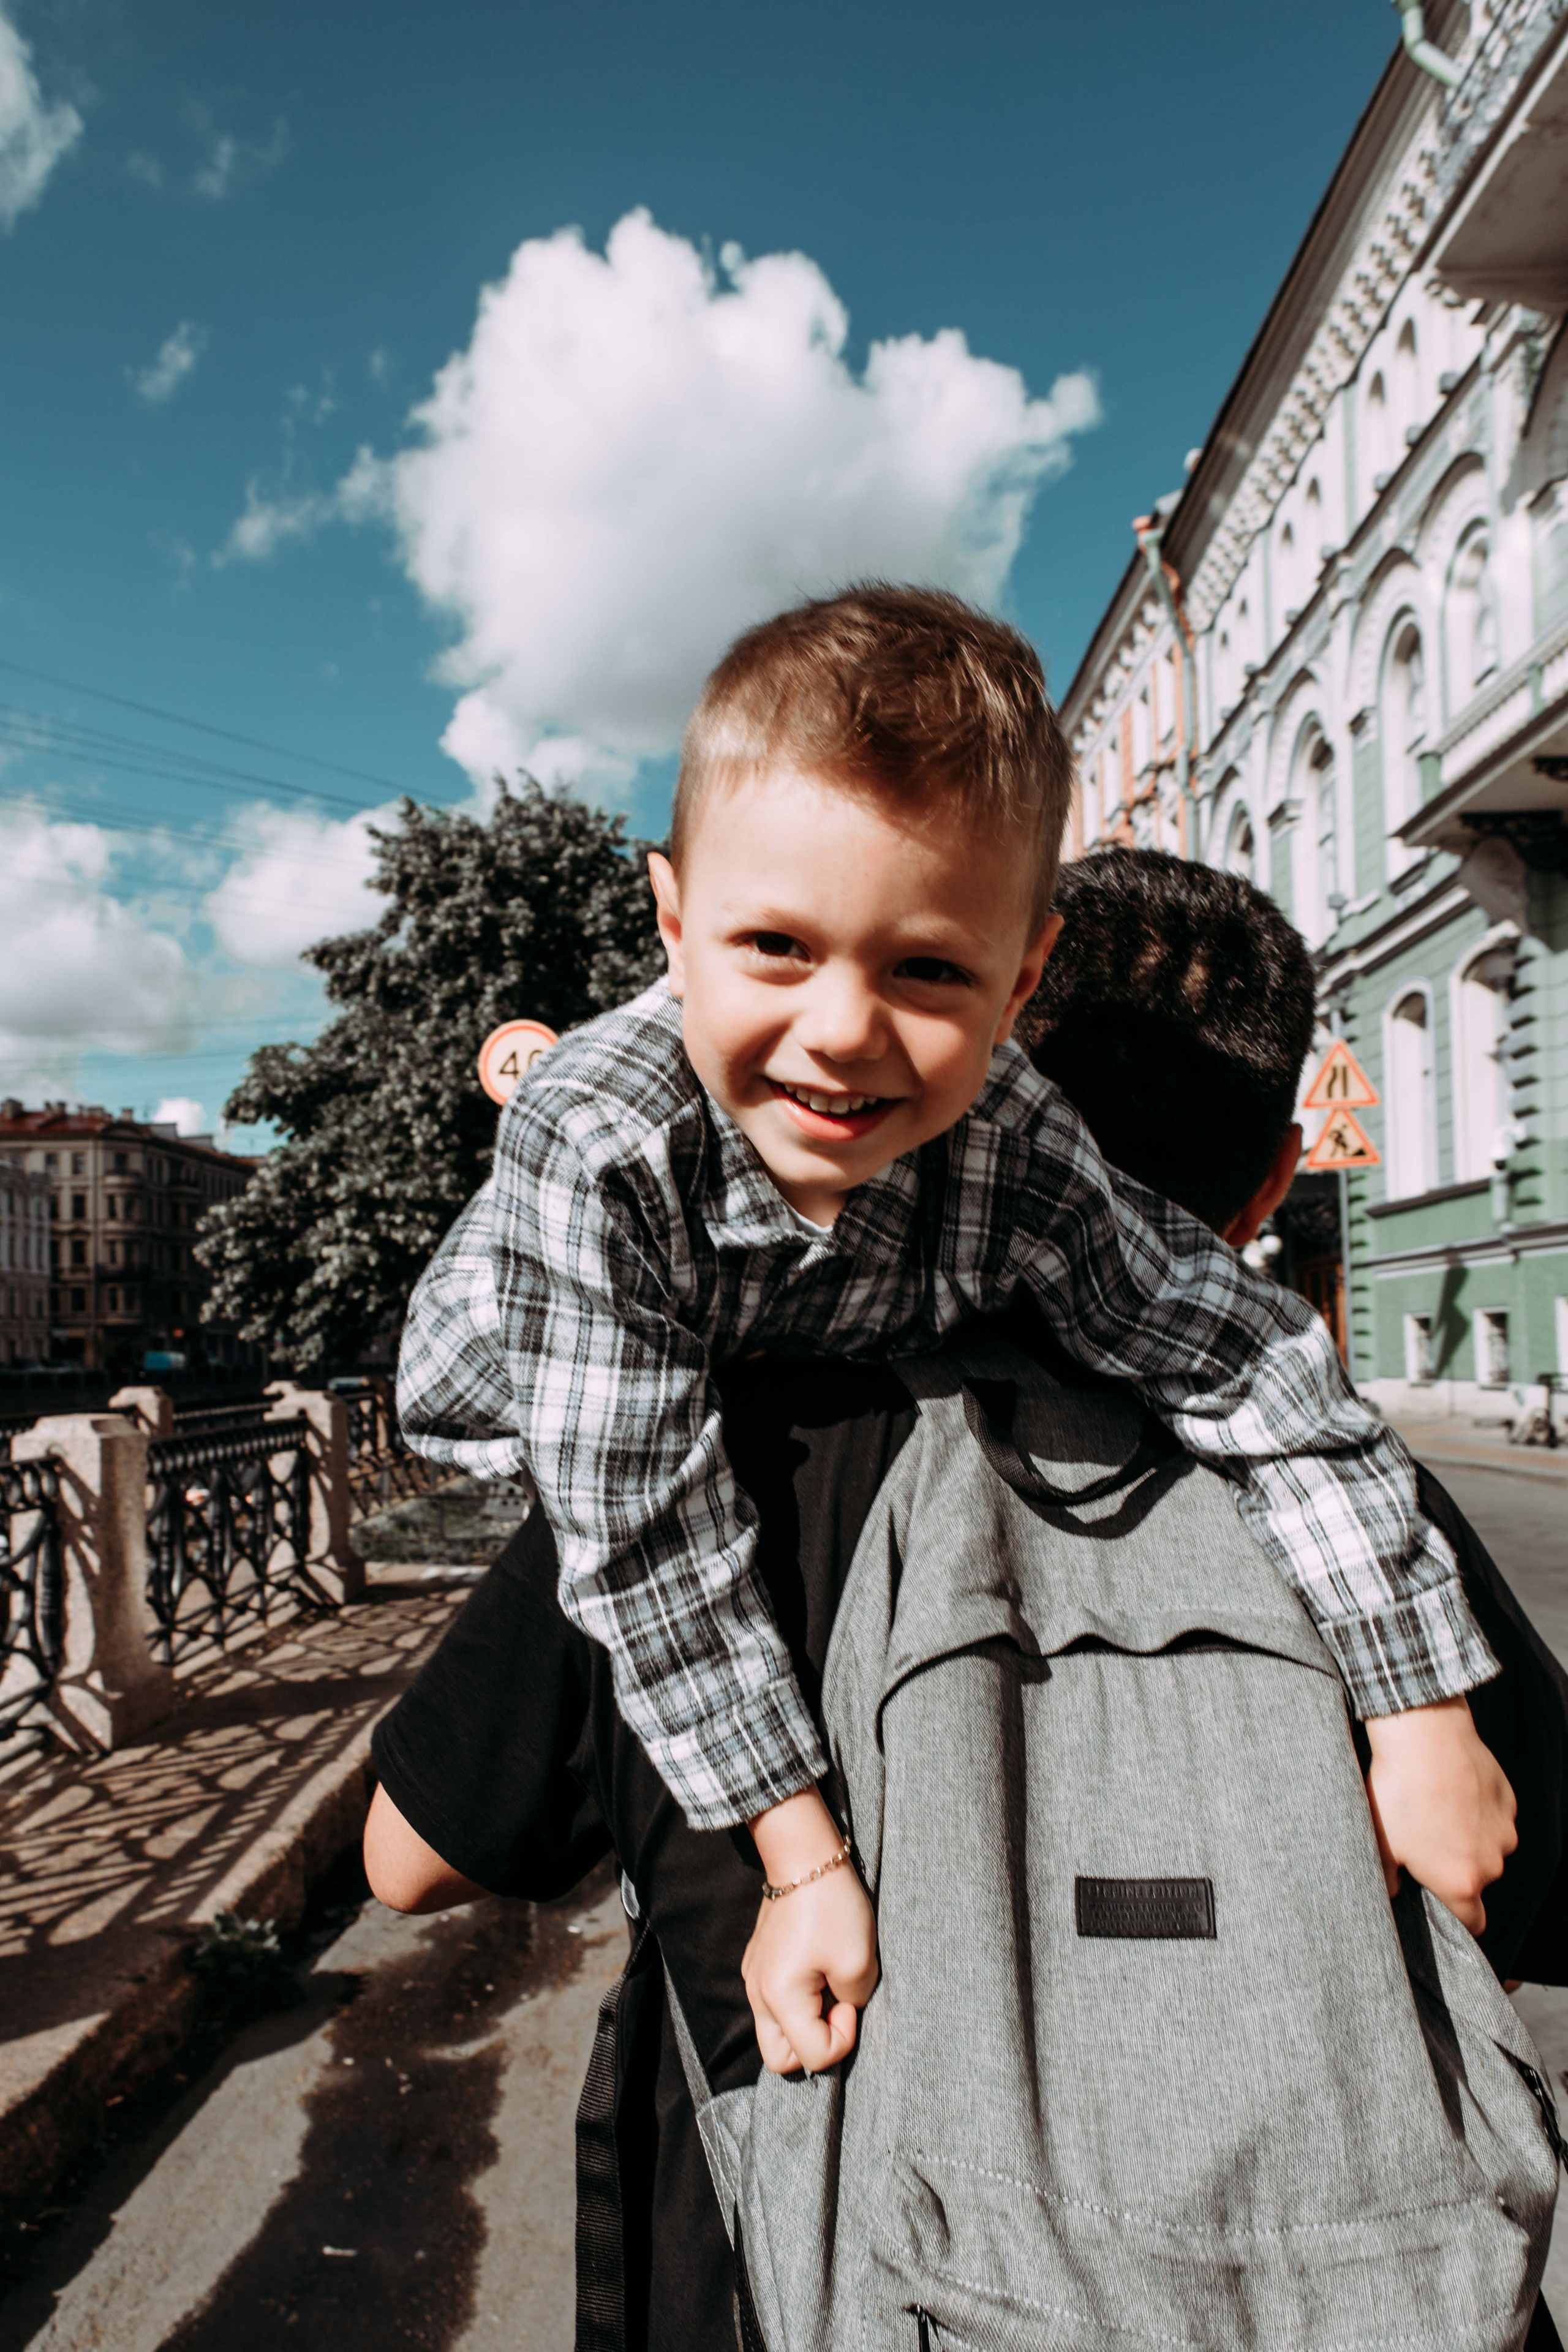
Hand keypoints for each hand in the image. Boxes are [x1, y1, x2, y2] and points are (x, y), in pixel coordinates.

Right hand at [744, 1788, 878, 2073]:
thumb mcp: (859, 1962)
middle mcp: (757, 1995)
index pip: (813, 2057)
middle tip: (838, 2008)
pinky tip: (818, 1970)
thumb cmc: (833, 1907)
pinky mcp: (758, 1962)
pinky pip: (775, 2003)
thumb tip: (842, 2009)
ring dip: (806, 2024)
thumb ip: (853, 2004)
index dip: (843, 2038)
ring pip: (776, 2031)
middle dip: (814, 2045)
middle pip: (781, 2058)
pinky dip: (798, 2002)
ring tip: (829, 1988)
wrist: (805, 1856)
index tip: (851, 2000)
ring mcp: (754, 1978)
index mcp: (778, 1999)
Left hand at [1364, 1695, 1516, 1933]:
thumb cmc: (1398, 1793)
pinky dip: (1477, 1810)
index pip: (1473, 1924)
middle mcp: (1492, 1863)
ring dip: (1468, 1838)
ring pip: (1487, 1847)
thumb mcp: (1379, 1843)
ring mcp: (1504, 1830)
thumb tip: (1390, 1890)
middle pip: (1477, 1881)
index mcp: (1461, 1883)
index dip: (1455, 1919)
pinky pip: (1493, 1816)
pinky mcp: (1508, 1800)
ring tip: (1434, 1811)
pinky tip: (1451, 1790)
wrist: (1424, 1736)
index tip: (1437, 1902)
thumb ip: (1386, 1879)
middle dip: (1455, 1869)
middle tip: (1423, 1844)